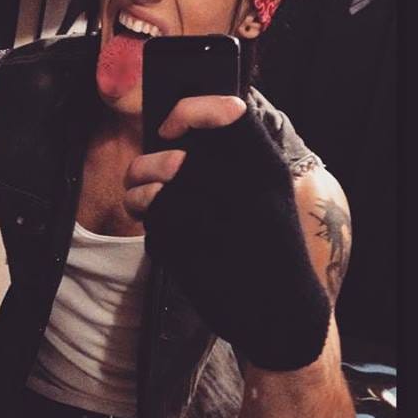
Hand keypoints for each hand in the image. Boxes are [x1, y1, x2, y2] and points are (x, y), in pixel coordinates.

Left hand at [138, 101, 331, 370]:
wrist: (276, 308)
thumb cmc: (271, 242)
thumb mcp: (269, 190)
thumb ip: (233, 156)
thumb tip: (181, 130)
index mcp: (262, 164)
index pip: (222, 111)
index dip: (190, 110)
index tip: (172, 126)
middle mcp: (230, 183)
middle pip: (164, 156)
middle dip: (150, 166)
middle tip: (161, 176)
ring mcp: (198, 214)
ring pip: (143, 187)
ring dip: (141, 194)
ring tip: (159, 205)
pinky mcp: (175, 244)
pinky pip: (147, 219)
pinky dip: (155, 227)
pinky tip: (179, 240)